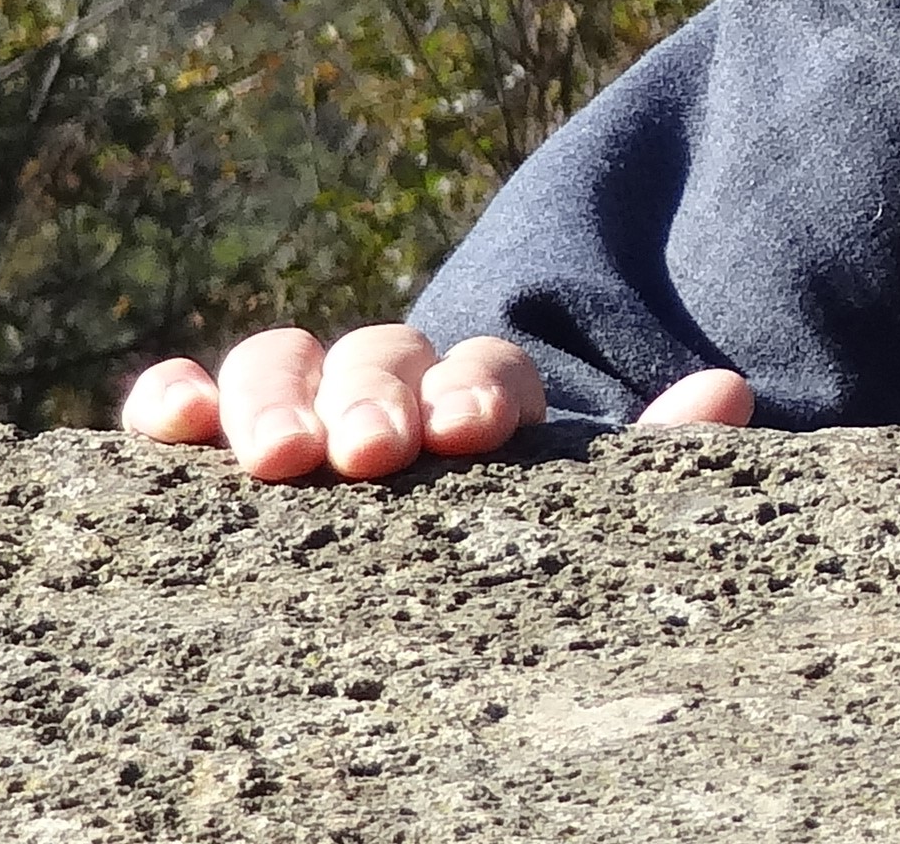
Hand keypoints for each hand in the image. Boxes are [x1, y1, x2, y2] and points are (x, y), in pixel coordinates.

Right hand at [121, 325, 753, 481]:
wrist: (436, 546)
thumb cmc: (514, 529)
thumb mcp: (592, 505)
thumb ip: (655, 453)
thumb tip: (725, 390)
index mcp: (484, 395)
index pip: (489, 371)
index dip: (480, 391)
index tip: (471, 431)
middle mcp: (393, 381)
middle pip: (383, 354)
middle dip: (376, 396)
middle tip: (370, 453)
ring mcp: (305, 398)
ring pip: (285, 359)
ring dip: (277, 398)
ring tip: (279, 459)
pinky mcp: (224, 429)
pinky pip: (194, 397)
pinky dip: (178, 395)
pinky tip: (173, 425)